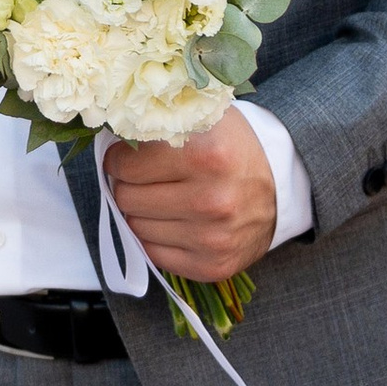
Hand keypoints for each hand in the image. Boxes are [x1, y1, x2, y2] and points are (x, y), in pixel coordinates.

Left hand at [104, 109, 279, 280]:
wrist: (280, 187)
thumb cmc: (231, 148)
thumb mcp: (200, 119)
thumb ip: (155, 124)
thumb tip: (106, 138)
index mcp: (205, 155)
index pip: (125, 165)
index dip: (121, 158)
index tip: (128, 156)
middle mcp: (211, 200)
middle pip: (126, 197)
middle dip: (128, 184)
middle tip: (144, 177)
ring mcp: (212, 238)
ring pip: (136, 227)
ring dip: (142, 211)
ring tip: (163, 196)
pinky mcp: (212, 266)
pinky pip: (154, 254)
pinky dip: (156, 237)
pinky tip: (174, 220)